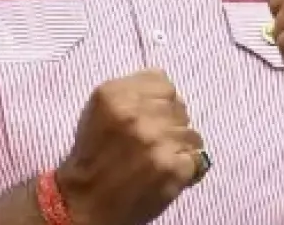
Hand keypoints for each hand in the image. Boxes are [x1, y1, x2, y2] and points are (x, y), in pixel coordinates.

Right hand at [56, 70, 207, 224]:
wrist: (86, 201)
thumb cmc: (94, 154)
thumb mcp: (100, 109)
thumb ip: (132, 92)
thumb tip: (169, 91)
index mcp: (115, 95)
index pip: (163, 82)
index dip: (160, 101)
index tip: (151, 116)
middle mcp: (135, 114)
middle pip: (179, 106)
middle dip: (170, 123)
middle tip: (153, 142)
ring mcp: (156, 141)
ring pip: (191, 133)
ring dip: (179, 147)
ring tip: (158, 159)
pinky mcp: (172, 167)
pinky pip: (197, 157)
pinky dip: (186, 167)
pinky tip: (166, 172)